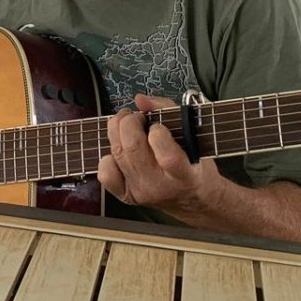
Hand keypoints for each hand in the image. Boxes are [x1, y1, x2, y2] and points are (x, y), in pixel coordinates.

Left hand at [97, 94, 222, 213]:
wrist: (193, 200)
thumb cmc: (195, 164)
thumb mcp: (194, 136)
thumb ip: (168, 111)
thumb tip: (140, 100)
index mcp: (184, 175)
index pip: (167, 156)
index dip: (158, 133)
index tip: (158, 125)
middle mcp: (160, 187)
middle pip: (133, 149)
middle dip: (130, 122)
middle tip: (136, 117)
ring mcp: (141, 192)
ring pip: (117, 154)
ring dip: (116, 131)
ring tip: (126, 124)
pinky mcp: (126, 196)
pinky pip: (106, 174)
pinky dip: (108, 157)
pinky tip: (119, 150)